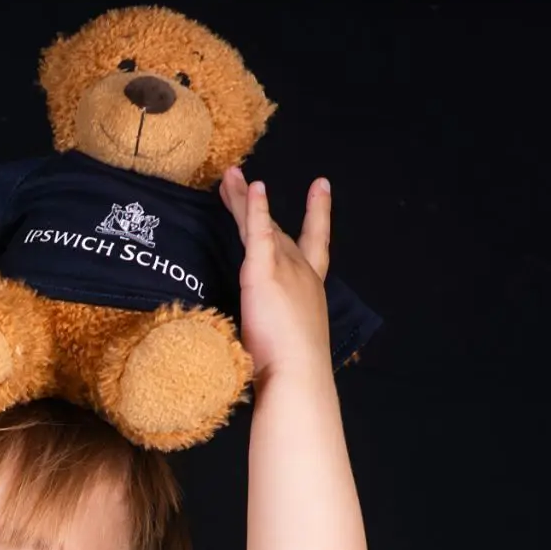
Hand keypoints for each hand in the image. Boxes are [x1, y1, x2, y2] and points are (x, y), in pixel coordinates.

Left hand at [218, 166, 333, 382]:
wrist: (298, 375)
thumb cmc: (291, 369)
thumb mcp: (286, 340)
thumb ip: (276, 327)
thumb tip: (260, 340)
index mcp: (310, 288)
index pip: (314, 245)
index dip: (317, 215)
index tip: (321, 187)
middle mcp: (301, 272)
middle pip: (277, 229)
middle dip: (257, 205)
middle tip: (245, 179)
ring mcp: (284, 269)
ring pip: (260, 225)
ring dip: (243, 199)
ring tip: (229, 175)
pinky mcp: (263, 271)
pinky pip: (259, 230)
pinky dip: (256, 207)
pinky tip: (251, 186)